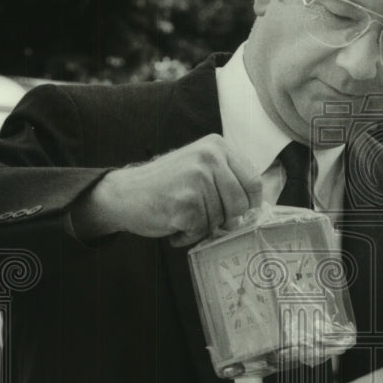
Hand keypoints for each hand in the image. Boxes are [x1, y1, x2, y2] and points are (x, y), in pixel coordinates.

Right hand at [73, 134, 262, 244]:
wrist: (123, 194)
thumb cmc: (166, 186)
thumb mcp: (200, 168)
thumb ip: (228, 180)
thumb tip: (259, 207)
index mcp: (217, 147)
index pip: (253, 181)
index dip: (251, 205)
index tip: (241, 216)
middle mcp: (209, 158)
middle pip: (241, 204)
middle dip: (225, 220)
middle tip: (203, 218)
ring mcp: (197, 179)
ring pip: (220, 220)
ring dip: (202, 228)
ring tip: (182, 216)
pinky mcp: (185, 202)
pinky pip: (201, 231)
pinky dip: (187, 236)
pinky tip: (173, 224)